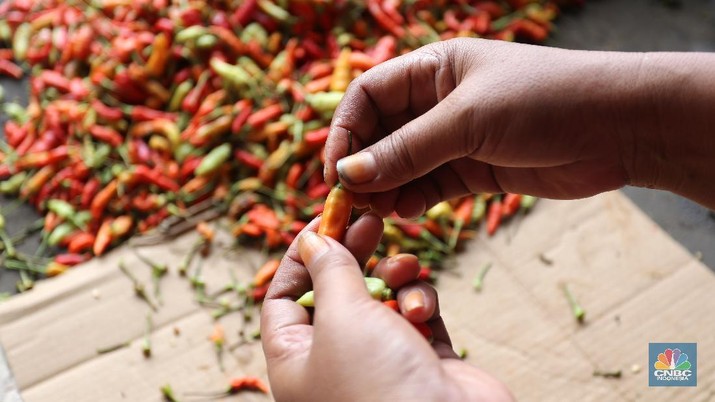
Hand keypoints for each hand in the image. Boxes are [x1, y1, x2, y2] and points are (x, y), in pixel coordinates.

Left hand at [261, 213, 513, 401]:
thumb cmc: (379, 384)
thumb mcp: (341, 317)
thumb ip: (329, 271)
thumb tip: (312, 241)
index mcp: (296, 361)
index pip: (283, 298)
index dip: (300, 257)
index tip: (325, 219)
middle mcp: (334, 363)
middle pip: (335, 293)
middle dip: (352, 255)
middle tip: (370, 221)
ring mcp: (380, 362)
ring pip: (380, 299)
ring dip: (393, 277)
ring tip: (404, 268)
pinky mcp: (422, 360)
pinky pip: (415, 314)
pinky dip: (420, 302)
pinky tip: (423, 307)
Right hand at [324, 38, 714, 214]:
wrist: (617, 127)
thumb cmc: (544, 100)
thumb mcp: (468, 120)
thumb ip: (407, 149)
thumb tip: (349, 174)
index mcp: (433, 68)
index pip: (369, 96)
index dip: (345, 132)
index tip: (334, 172)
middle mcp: (438, 101)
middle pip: (381, 134)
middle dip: (363, 166)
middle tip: (350, 202)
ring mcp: (456, 137)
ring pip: (403, 164)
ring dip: (385, 188)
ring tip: (377, 212)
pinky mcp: (474, 170)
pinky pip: (430, 186)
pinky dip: (413, 200)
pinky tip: (405, 214)